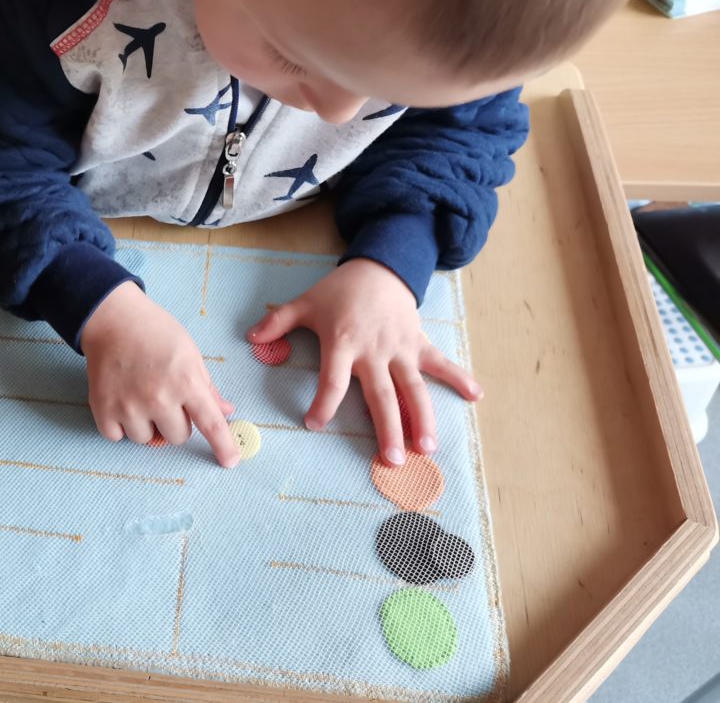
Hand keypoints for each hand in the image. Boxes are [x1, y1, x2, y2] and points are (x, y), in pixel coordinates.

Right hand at [81, 282, 240, 466]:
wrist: (112, 319)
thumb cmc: (155, 332)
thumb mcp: (190, 353)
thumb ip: (207, 386)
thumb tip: (226, 411)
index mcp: (186, 382)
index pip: (210, 423)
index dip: (224, 445)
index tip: (231, 461)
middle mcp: (159, 398)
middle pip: (178, 437)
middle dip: (175, 422)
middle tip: (164, 397)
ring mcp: (129, 406)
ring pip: (147, 439)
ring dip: (147, 424)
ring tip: (139, 395)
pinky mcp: (104, 409)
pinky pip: (117, 437)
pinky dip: (120, 425)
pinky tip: (121, 401)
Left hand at [246, 258, 480, 465]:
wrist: (379, 265)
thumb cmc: (340, 290)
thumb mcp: (305, 302)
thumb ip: (277, 323)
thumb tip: (250, 338)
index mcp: (343, 344)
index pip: (332, 381)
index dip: (323, 404)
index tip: (314, 424)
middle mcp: (374, 352)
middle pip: (382, 396)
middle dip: (388, 429)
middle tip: (391, 460)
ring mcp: (400, 349)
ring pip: (413, 389)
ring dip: (423, 418)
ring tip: (428, 447)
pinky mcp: (419, 344)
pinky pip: (441, 363)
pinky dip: (459, 377)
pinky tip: (476, 395)